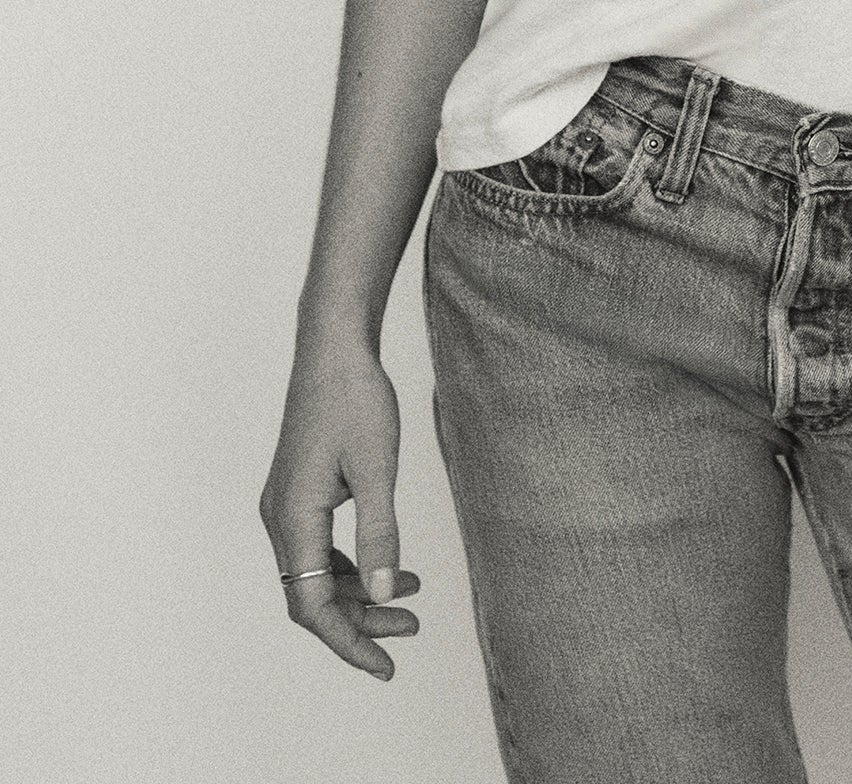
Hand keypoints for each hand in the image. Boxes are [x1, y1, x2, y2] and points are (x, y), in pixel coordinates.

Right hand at [259, 337, 421, 679]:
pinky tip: (391, 565)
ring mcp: (286, 505)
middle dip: (360, 620)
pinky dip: (353, 564)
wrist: (334, 346)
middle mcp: (279, 518)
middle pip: (312, 597)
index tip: (385, 665)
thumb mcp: (378, 468)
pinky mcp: (299, 492)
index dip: (348, 641)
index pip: (311, 607)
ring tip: (412, 597)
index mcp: (292, 518)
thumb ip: (380, 535)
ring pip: (316, 574)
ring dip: (359, 592)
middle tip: (412, 629)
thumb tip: (383, 594)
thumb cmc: (355, 397)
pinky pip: (319, 548)